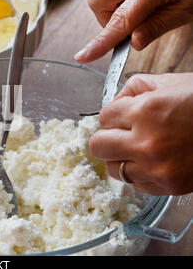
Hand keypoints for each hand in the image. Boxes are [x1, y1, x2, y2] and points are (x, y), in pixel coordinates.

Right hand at [75, 0, 192, 62]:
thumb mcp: (188, 7)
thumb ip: (159, 25)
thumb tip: (134, 43)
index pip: (117, 22)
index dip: (99, 43)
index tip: (84, 56)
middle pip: (98, 3)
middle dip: (108, 20)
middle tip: (132, 25)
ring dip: (117, 7)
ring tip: (144, 6)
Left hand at [89, 73, 192, 194]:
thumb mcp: (171, 82)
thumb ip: (136, 87)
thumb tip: (115, 99)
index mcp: (145, 110)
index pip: (103, 117)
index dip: (112, 115)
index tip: (121, 116)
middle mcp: (147, 142)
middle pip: (97, 146)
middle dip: (107, 137)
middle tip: (120, 134)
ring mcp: (157, 167)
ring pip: (113, 169)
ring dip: (121, 158)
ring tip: (138, 149)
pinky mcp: (169, 186)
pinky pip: (136, 185)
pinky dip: (140, 174)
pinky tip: (154, 162)